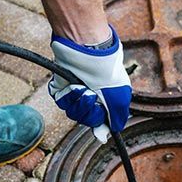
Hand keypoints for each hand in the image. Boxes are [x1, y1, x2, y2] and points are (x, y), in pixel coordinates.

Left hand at [48, 26, 131, 142]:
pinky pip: (62, 101)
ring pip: (72, 112)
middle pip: (85, 119)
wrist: (88, 50)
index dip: (98, 125)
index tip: (99, 130)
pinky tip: (74, 85)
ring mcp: (75, 92)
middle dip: (89, 111)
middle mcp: (90, 96)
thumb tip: (112, 131)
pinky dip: (68, 95)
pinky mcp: (61, 87)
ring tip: (84, 88)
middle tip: (93, 97)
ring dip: (79, 102)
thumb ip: (118, 117)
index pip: (99, 120)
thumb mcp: (120, 96)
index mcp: (105, 99)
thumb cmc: (107, 70)